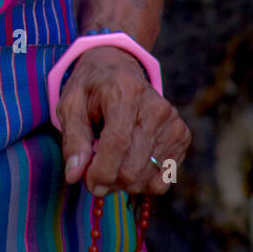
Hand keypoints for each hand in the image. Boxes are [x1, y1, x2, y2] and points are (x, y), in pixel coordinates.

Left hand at [57, 45, 191, 196]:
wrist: (118, 68)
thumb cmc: (91, 89)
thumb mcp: (70, 106)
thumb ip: (73, 140)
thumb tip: (74, 175)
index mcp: (125, 91)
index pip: (118, 143)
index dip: (102, 171)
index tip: (88, 182)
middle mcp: (155, 106)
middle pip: (133, 167)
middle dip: (109, 181)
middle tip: (94, 174)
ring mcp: (172, 122)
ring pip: (149, 178)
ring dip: (125, 183)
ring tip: (111, 164)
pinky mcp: (181, 135)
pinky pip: (163, 178)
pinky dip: (143, 180)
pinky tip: (130, 162)